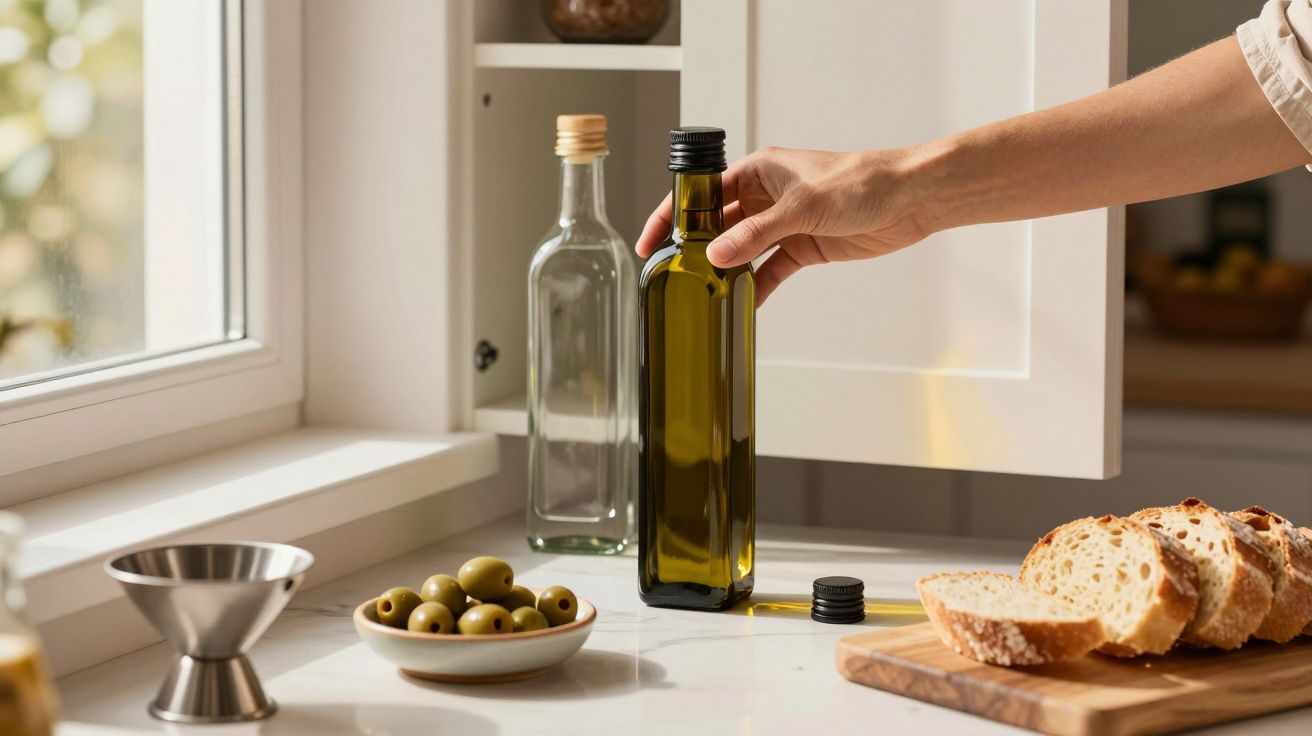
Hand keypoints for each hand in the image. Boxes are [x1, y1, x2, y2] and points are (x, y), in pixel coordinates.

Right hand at [635, 146, 934, 304]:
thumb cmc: (861, 182)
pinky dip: (756, 286)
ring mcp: (784, 223)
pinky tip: (742, 304)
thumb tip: (716, 255)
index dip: (672, 215)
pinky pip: (769, 269)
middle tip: (672, 277)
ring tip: (702, 295)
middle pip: (718, 223)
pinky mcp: (803, 247)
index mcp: (759, 170)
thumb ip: (757, 233)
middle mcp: (766, 195)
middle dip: (695, 248)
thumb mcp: (803, 207)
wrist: (909, 199)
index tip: (651, 242)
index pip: (702, 192)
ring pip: (741, 249)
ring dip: (725, 270)